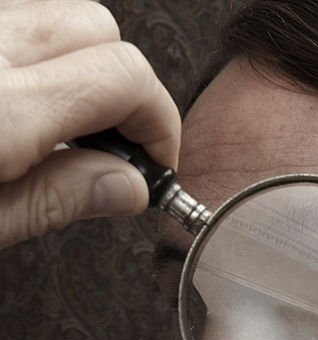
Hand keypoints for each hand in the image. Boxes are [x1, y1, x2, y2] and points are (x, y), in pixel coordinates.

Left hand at [0, 0, 180, 246]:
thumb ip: (57, 199)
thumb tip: (128, 186)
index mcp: (3, 109)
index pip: (124, 77)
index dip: (158, 124)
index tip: (156, 166)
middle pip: (98, 29)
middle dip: (125, 88)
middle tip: (117, 152)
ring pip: (56, 16)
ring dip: (78, 67)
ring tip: (63, 132)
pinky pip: (15, 23)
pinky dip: (34, 59)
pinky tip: (22, 108)